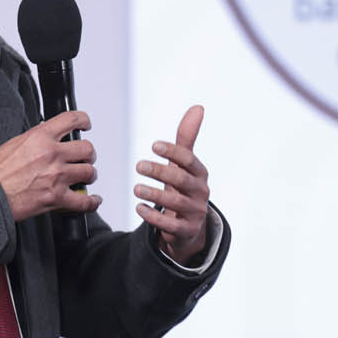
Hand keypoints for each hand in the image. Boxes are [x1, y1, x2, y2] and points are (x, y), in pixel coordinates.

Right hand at [0, 110, 101, 221]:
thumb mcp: (14, 144)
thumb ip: (35, 140)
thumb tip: (46, 140)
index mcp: (40, 137)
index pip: (71, 120)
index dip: (83, 121)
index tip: (85, 124)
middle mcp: (52, 154)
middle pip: (86, 148)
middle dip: (88, 154)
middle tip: (85, 157)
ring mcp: (57, 176)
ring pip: (89, 172)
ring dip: (89, 175)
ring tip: (85, 177)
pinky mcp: (57, 198)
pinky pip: (84, 201)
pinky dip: (91, 202)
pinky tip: (91, 200)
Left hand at [135, 105, 210, 263]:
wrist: (189, 226)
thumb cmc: (183, 188)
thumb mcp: (184, 165)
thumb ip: (187, 138)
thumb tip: (198, 107)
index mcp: (200, 173)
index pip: (189, 159)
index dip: (173, 151)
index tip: (154, 146)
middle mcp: (201, 192)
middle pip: (181, 180)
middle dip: (160, 171)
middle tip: (139, 165)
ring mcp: (195, 212)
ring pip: (175, 202)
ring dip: (154, 194)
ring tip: (136, 188)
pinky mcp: (186, 230)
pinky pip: (170, 225)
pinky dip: (154, 217)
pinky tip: (139, 208)